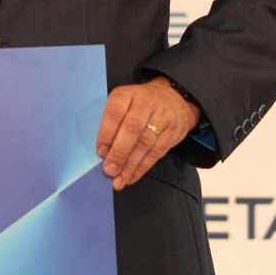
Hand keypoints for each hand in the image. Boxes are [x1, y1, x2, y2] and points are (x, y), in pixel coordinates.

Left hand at [97, 75, 197, 189]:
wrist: (175, 98)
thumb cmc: (140, 104)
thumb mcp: (125, 103)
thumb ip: (112, 122)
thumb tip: (101, 152)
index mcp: (128, 94)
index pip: (115, 111)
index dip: (107, 132)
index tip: (100, 151)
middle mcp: (146, 102)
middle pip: (132, 128)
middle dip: (119, 152)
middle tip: (109, 170)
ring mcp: (163, 117)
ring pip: (145, 144)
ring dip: (130, 165)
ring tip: (118, 180)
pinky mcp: (173, 132)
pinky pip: (156, 153)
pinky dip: (142, 168)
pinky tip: (131, 177)